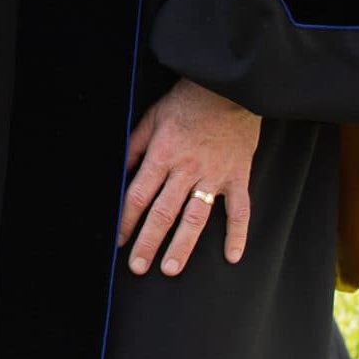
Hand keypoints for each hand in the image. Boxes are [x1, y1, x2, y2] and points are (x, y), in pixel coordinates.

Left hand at [116, 78, 259, 277]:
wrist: (227, 89)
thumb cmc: (186, 102)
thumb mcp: (151, 117)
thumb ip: (135, 146)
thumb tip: (119, 171)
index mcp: (162, 155)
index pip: (138, 195)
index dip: (126, 220)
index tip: (119, 239)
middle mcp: (186, 170)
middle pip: (163, 212)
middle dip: (147, 241)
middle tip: (138, 266)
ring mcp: (214, 176)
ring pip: (195, 218)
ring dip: (182, 246)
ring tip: (170, 268)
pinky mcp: (238, 177)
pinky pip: (239, 211)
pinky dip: (237, 234)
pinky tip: (231, 256)